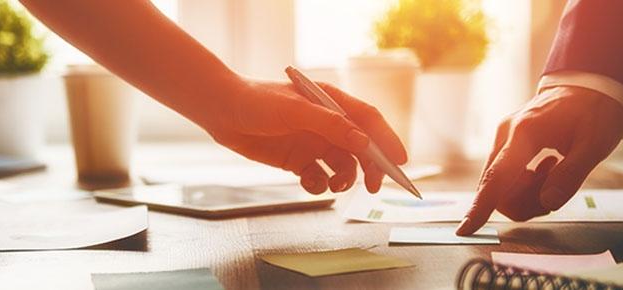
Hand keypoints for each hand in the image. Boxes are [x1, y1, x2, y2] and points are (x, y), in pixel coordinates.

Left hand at [201, 79, 406, 193]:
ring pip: (342, 166)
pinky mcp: (298, 160)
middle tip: (374, 187)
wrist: (222, 111)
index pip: (369, 120)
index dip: (387, 140)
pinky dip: (319, 184)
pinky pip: (319, 177)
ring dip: (345, 179)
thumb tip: (362, 142)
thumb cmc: (258, 101)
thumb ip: (330, 125)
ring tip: (335, 186)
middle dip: (371, 168)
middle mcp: (327, 124)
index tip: (400, 161)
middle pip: (361, 148)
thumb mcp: (295, 110)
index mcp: (332, 103)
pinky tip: (309, 182)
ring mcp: (313, 142)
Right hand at [456, 86, 622, 234]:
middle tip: (557, 188)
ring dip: (528, 193)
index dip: (481, 206)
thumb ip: (570, 175)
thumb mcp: (595, 144)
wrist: (587, 86)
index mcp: (525, 132)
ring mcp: (502, 139)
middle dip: (526, 202)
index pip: (498, 177)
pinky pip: (505, 177)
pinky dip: (525, 184)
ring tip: (555, 172)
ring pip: (500, 186)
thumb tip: (548, 202)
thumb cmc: (594, 112)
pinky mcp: (505, 144)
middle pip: (497, 189)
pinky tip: (546, 167)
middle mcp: (505, 135)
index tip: (465, 229)